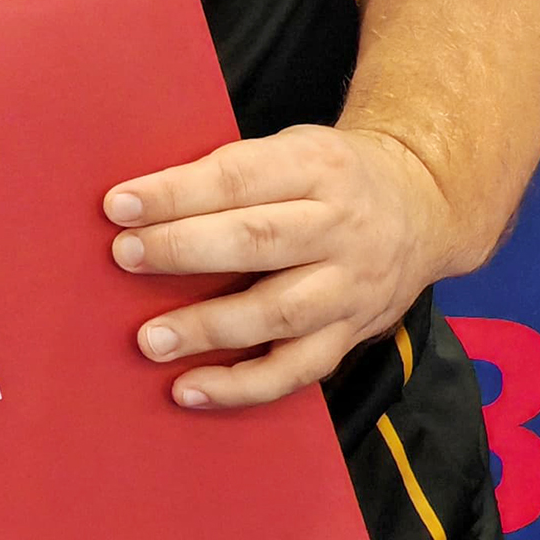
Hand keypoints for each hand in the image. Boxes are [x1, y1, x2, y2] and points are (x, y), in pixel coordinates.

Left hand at [103, 125, 462, 408]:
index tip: (118, 206)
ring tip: (149, 339)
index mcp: (317, 166)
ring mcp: (351, 287)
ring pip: (278, 313)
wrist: (422, 206)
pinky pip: (297, 370)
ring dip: (208, 329)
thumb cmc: (327, 176)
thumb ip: (230, 173)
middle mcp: (341, 227)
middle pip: (259, 241)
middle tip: (125, 258)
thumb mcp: (292, 149)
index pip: (238, 178)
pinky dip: (242, 386)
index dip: (176, 193)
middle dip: (185, 250)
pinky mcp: (353, 334)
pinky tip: (190, 389)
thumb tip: (136, 205)